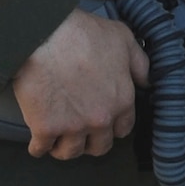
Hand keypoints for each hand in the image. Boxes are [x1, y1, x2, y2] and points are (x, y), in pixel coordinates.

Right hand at [10, 7, 149, 159]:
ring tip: (58, 140)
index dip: (113, 126)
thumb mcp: (123, 38)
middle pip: (99, 146)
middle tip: (80, 133)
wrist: (44, 35)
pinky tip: (38, 142)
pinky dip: (38, 147)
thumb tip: (146, 81)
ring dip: (64, 147)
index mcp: (121, 100)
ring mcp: (72, 126)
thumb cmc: (82, 33)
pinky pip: (41, 149)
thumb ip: (138, 63)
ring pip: (70, 152)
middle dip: (91, 141)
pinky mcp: (45, 128)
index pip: (123, 129)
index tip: (103, 123)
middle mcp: (100, 119)